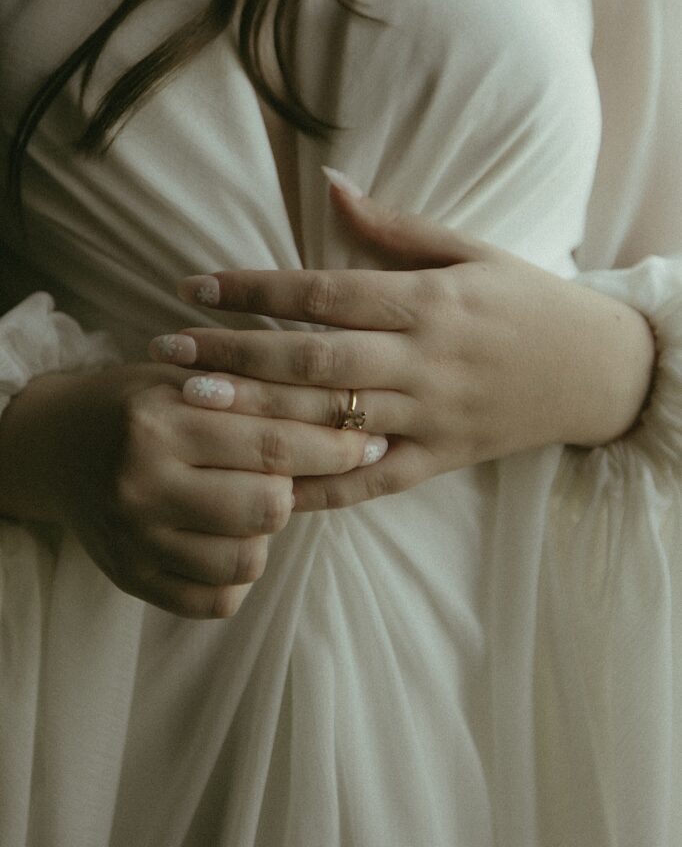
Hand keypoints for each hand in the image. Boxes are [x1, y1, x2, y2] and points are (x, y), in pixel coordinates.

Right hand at [0, 361, 383, 615]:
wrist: (56, 445)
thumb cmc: (139, 402)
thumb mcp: (189, 377)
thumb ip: (258, 390)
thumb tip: (348, 408)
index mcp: (161, 420)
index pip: (272, 442)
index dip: (332, 444)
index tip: (367, 441)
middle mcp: (142, 483)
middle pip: (268, 507)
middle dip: (295, 488)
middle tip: (287, 471)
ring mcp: (134, 539)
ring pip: (248, 559)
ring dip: (264, 531)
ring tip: (245, 500)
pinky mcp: (132, 579)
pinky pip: (217, 599)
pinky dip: (236, 574)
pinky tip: (225, 536)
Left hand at [167, 181, 655, 511]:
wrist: (597, 368)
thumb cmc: (525, 300)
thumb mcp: (470, 249)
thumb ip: (394, 226)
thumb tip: (329, 183)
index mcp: (427, 301)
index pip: (323, 292)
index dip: (254, 289)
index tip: (193, 287)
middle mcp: (423, 360)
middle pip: (313, 359)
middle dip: (233, 356)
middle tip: (166, 353)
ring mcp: (431, 415)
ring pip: (333, 420)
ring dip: (257, 414)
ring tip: (189, 407)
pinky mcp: (440, 460)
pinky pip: (371, 480)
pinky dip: (316, 487)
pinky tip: (259, 485)